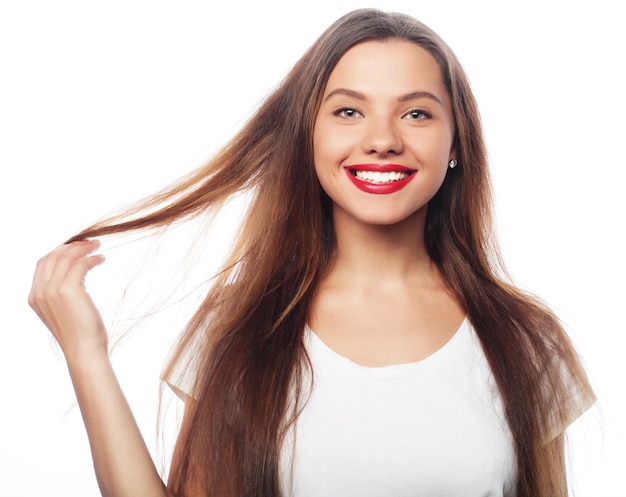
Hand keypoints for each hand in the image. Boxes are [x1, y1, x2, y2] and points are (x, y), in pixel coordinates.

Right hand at [29, 239, 107, 363]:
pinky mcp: (68, 290)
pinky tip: (101, 259)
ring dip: (83, 248)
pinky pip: (80, 264)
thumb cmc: (80, 333)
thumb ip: (60, 293)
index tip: (76, 247)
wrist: (84, 350)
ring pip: (66, 257)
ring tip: (98, 247)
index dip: (60, 251)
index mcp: (34, 296)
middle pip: (53, 256)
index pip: (43, 263)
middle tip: (90, 243)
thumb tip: (76, 272)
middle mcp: (40, 292)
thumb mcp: (63, 310)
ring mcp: (52, 290)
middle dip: (72, 246)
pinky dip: (91, 258)